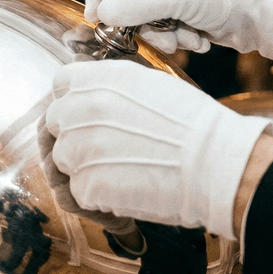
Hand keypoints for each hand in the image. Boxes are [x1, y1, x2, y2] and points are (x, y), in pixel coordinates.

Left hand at [41, 60, 271, 240]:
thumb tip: (89, 85)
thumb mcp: (150, 83)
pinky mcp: (85, 186)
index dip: (74, 99)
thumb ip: (109, 82)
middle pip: (55, 122)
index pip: (61, 84)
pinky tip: (129, 186)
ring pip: (64, 158)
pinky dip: (99, 193)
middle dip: (77, 133)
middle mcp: (81, 110)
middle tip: (113, 146)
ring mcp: (79, 150)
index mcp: (98, 80)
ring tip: (126, 166)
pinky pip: (78, 190)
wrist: (217, 166)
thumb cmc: (193, 124)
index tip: (91, 112)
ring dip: (87, 164)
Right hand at [85, 0, 272, 58]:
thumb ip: (134, 5)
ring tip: (184, 38)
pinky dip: (176, 37)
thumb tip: (101, 14)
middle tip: (151, 34)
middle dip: (140, 21)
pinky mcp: (184, 10)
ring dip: (161, 34)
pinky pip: (162, 27)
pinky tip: (197, 38)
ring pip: (143, 17)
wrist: (267, 16)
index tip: (99, 17)